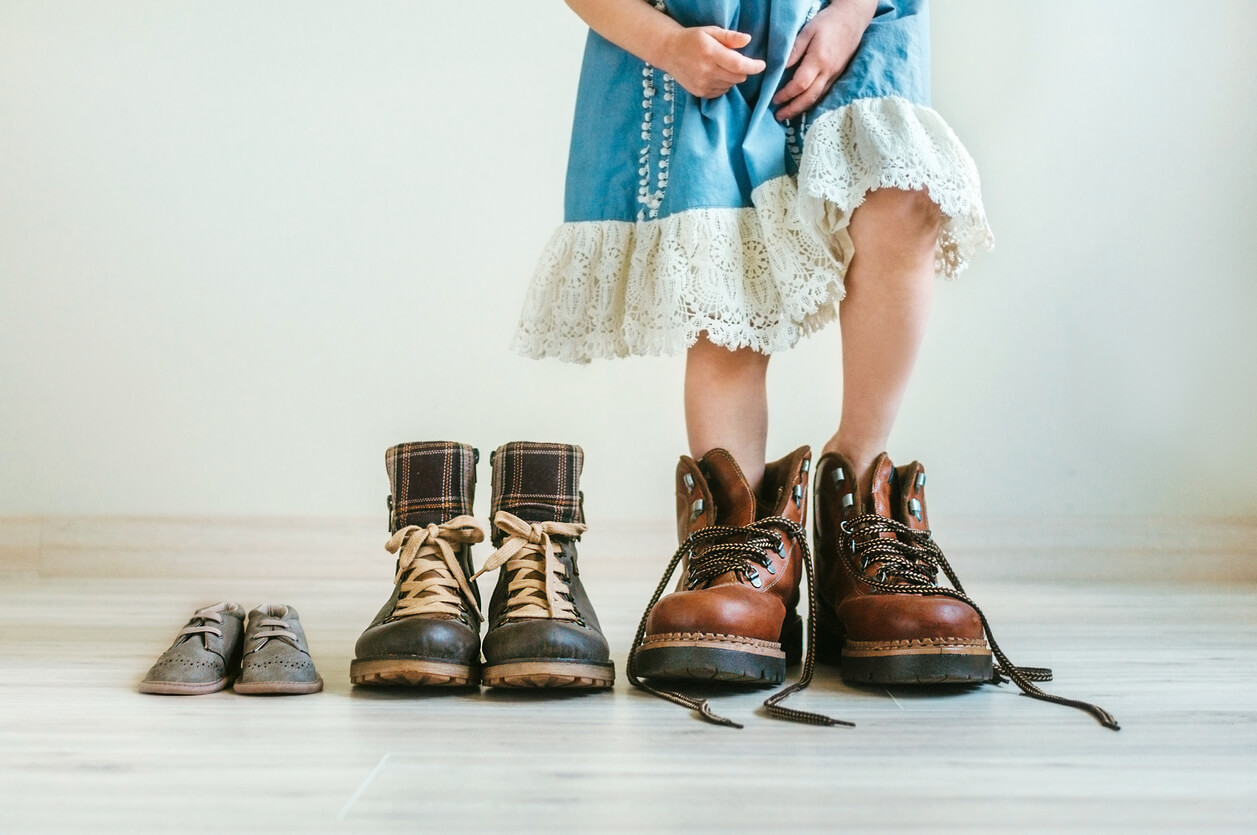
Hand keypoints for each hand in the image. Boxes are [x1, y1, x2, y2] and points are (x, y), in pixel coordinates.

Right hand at [658, 27, 766, 99]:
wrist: (669, 52)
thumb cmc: (693, 39)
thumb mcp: (711, 31)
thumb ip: (730, 37)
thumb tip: (748, 40)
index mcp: (711, 53)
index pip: (739, 65)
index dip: (753, 66)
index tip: (762, 65)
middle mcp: (707, 71)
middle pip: (738, 77)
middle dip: (742, 70)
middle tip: (735, 60)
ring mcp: (703, 84)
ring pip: (730, 85)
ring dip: (731, 77)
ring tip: (720, 66)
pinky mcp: (700, 92)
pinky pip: (721, 92)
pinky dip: (723, 84)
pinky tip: (714, 74)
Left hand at [772, 0, 876, 120]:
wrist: (853, 18)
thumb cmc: (828, 22)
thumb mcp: (807, 31)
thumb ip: (794, 51)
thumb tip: (780, 69)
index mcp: (819, 60)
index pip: (800, 84)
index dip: (786, 94)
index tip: (775, 99)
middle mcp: (828, 72)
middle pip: (809, 97)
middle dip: (793, 109)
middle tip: (779, 116)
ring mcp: (834, 75)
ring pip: (817, 98)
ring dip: (801, 109)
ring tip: (788, 114)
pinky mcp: (837, 75)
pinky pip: (823, 93)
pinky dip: (811, 101)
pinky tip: (802, 104)